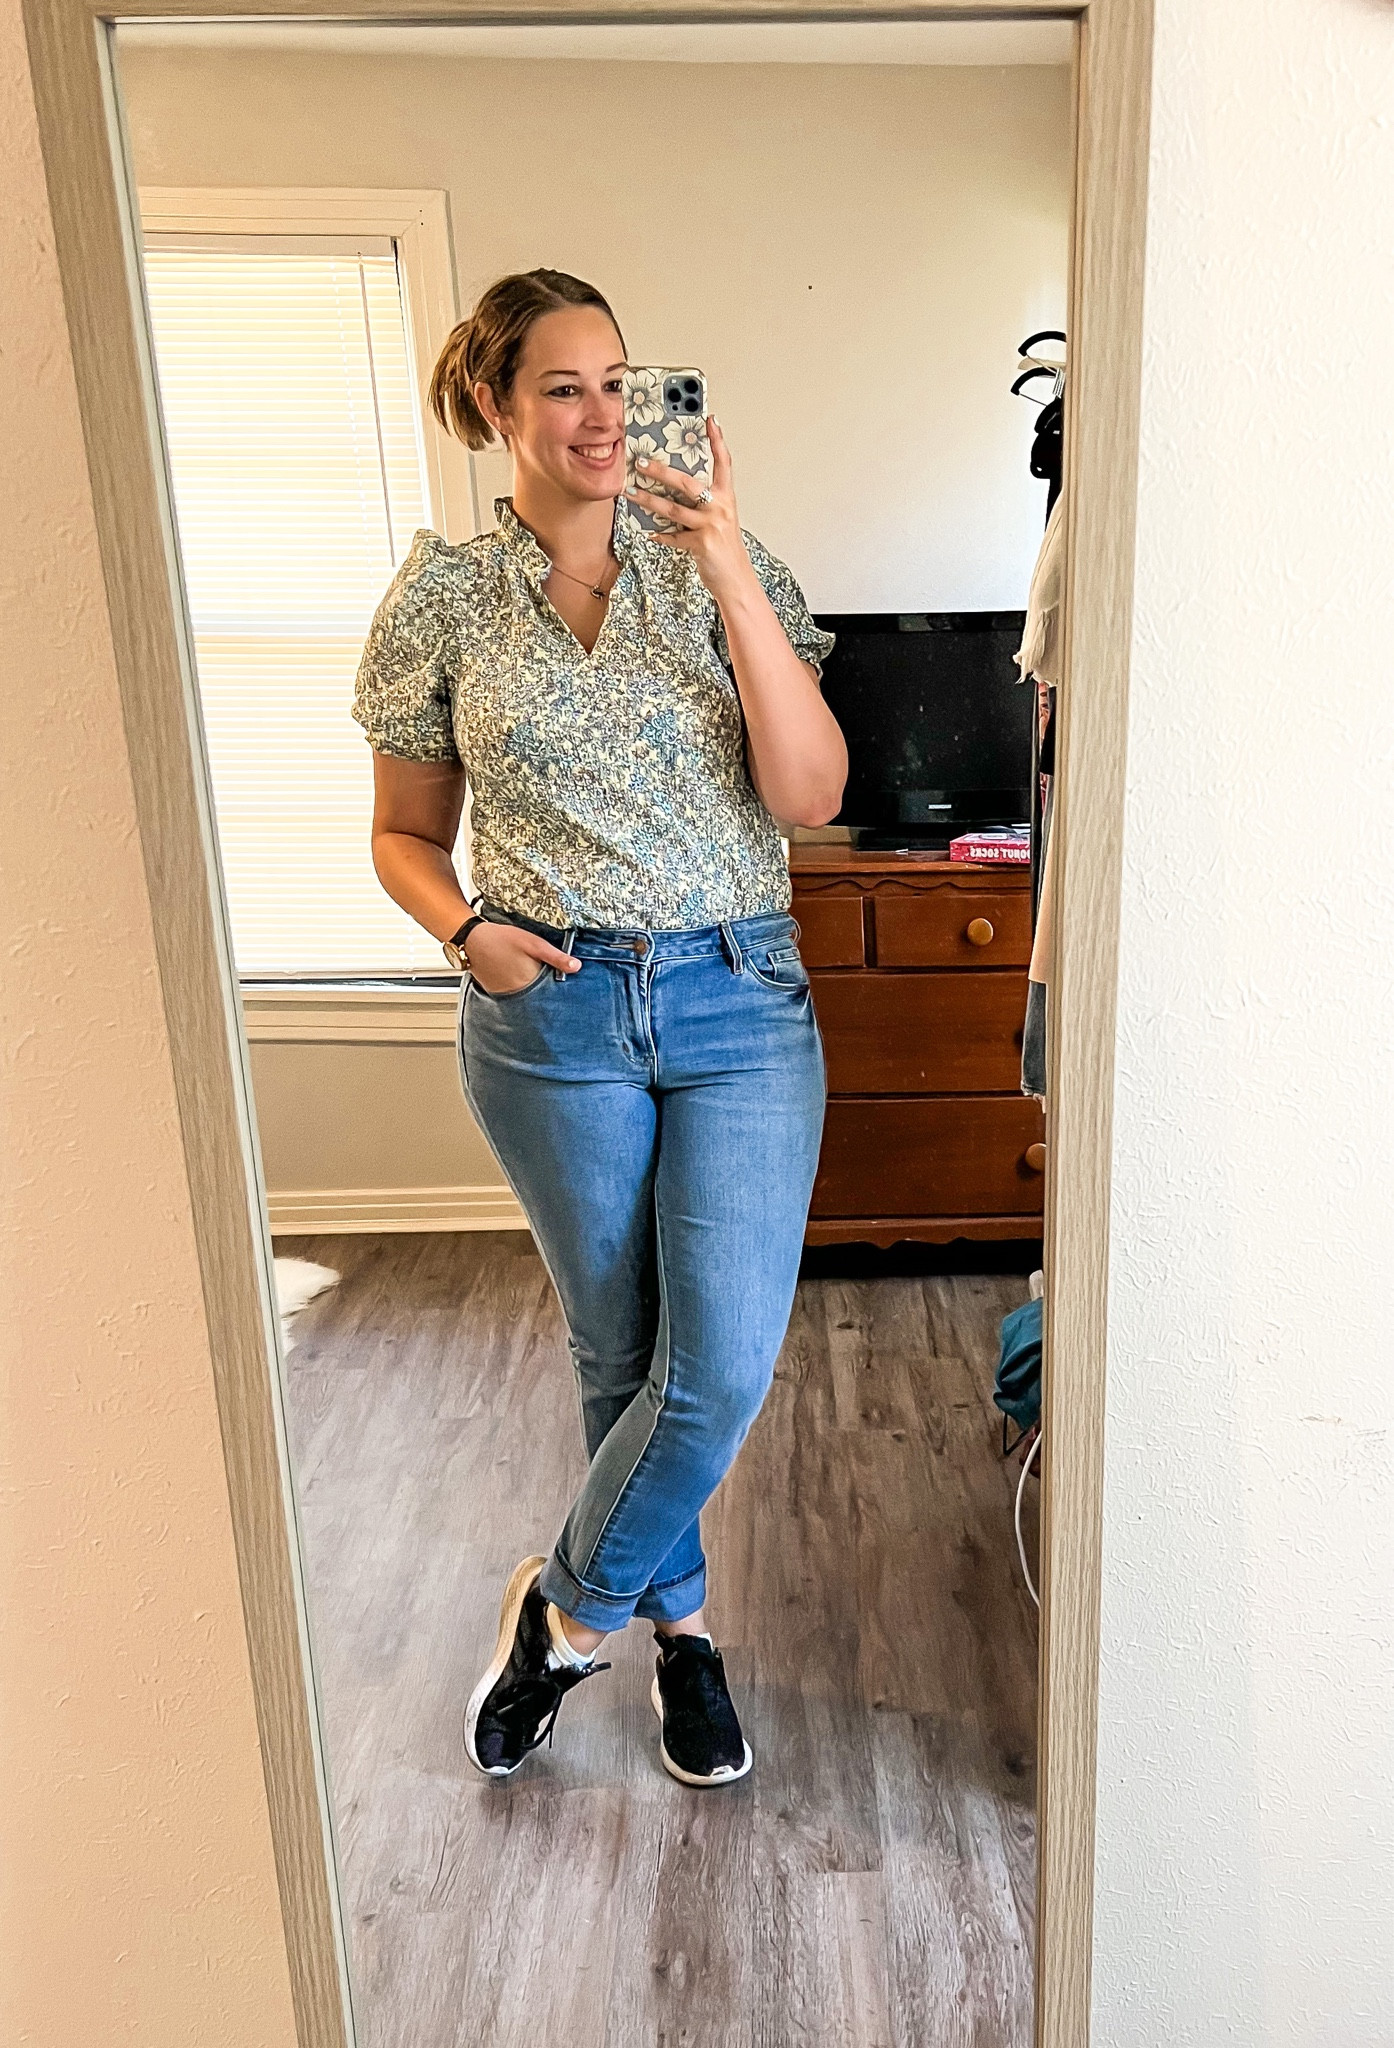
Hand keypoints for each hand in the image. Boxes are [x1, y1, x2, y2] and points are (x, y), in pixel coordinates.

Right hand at [464, 920, 579, 994]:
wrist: (472, 940)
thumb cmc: (502, 939)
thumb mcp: (534, 944)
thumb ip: (556, 957)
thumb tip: (576, 967)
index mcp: (531, 982)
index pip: (552, 991)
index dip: (559, 986)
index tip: (564, 981)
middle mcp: (518, 993)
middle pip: (540, 994)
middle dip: (546, 986)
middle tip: (545, 973)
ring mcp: (506, 994)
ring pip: (527, 994)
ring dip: (532, 986)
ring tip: (527, 970)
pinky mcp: (497, 992)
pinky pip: (514, 992)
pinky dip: (518, 985)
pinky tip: (516, 973)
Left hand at [625, 418, 754, 600]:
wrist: (736, 580)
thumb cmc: (725, 548)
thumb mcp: (720, 519)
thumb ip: (703, 503)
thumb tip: (674, 489)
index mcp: (726, 498)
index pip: (724, 463)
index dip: (718, 440)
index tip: (710, 420)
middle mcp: (720, 508)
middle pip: (687, 483)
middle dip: (661, 472)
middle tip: (641, 462)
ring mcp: (711, 527)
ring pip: (673, 510)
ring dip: (649, 501)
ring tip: (631, 492)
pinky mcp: (701, 545)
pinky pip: (673, 537)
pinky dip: (660, 535)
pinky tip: (648, 532)